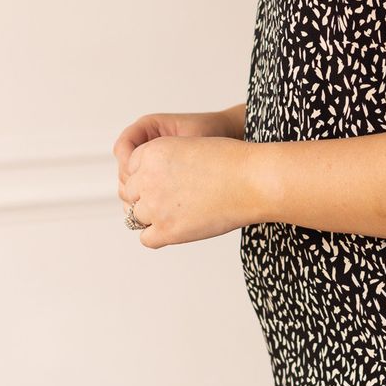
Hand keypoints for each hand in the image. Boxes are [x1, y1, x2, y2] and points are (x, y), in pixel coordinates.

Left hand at [112, 110, 250, 247]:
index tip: (169, 181)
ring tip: (181, 212)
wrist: (253, 180)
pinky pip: (146, 239)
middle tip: (176, 198)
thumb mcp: (188, 147)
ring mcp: (154, 206)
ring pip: (135, 217)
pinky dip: (157, 235)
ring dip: (153, 216)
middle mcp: (147, 178)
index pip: (132, 169)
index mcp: (151, 152)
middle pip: (131, 193)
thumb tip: (148, 188)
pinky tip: (177, 227)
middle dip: (148, 196)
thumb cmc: (231, 162)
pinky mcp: (166, 231)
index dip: (149, 176)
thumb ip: (163, 164)